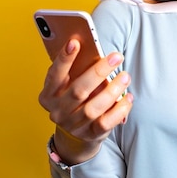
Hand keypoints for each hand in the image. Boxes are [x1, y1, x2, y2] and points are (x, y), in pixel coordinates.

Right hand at [38, 39, 132, 164]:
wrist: (75, 134)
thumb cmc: (74, 100)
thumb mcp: (68, 85)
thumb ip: (75, 70)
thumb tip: (90, 48)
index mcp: (49, 95)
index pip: (54, 75)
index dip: (64, 59)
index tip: (75, 42)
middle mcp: (58, 111)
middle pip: (79, 90)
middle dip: (98, 71)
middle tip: (116, 57)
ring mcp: (73, 125)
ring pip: (94, 107)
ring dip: (112, 90)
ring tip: (125, 76)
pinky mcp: (90, 135)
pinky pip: (106, 122)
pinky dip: (119, 109)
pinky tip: (128, 97)